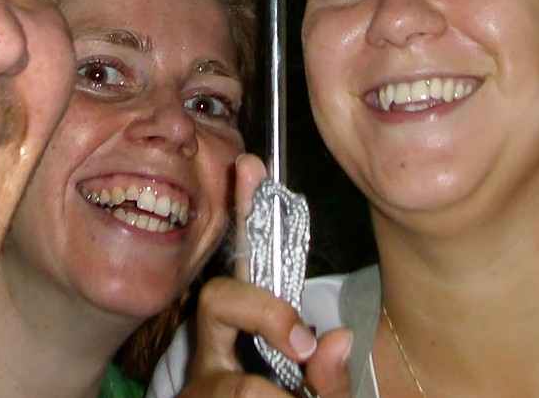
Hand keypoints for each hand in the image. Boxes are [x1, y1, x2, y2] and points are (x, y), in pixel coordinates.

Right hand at [173, 155, 352, 397]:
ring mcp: (200, 390)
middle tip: (304, 348)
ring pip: (232, 385)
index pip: (245, 268)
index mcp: (244, 342)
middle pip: (218, 301)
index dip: (243, 210)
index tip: (251, 163)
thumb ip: (328, 382)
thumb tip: (338, 340)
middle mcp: (211, 358)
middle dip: (264, 314)